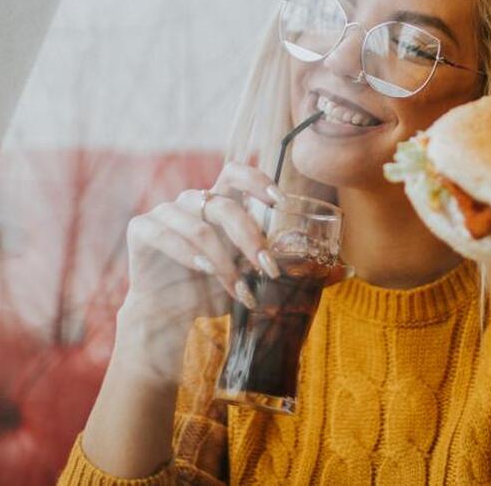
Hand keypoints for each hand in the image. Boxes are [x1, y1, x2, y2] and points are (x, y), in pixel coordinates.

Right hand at [117, 160, 284, 381]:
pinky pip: (165, 234)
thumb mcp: (257, 279)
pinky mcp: (142, 229)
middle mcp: (192, 202)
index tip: (280, 202)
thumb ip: (296, 271)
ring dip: (224, 261)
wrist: (170, 316)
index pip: (236, 174)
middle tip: (269, 269)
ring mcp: (165, 213)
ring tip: (239, 290)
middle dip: (250, 237)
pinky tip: (204, 270)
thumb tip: (348, 271)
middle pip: (225, 205)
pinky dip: (188, 254)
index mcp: (219, 203)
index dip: (257, 181)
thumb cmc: (216, 290)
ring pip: (199, 226)